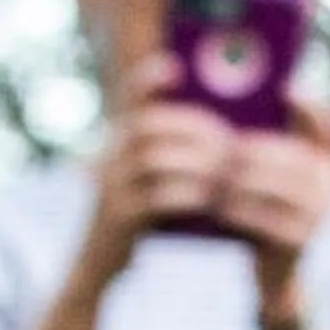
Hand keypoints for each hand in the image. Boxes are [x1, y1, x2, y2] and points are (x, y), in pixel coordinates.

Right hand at [79, 53, 236, 282]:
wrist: (102, 261)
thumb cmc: (142, 214)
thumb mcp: (152, 178)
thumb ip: (175, 152)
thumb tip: (227, 133)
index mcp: (118, 139)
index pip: (128, 96)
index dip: (148, 78)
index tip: (175, 67)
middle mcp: (109, 156)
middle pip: (150, 125)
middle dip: (193, 128)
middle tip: (228, 139)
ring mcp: (111, 186)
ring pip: (154, 160)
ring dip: (196, 162)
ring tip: (225, 171)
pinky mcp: (119, 217)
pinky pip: (155, 199)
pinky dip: (186, 195)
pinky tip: (209, 199)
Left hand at [215, 98, 329, 305]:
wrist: (286, 278)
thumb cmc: (278, 218)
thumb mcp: (285, 180)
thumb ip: (282, 143)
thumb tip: (274, 94)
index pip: (327, 124)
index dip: (310, 105)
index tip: (285, 90)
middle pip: (283, 154)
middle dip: (245, 153)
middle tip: (214, 151)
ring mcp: (321, 215)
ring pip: (269, 184)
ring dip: (235, 182)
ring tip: (211, 181)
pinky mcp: (302, 241)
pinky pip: (263, 218)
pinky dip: (237, 211)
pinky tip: (218, 209)